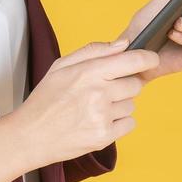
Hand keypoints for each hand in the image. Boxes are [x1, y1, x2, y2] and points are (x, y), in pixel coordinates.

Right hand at [14, 39, 160, 168]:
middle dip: (125, 85)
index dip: (148, 58)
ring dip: (120, 105)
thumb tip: (123, 44)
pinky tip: (98, 121)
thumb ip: (94, 51)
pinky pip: (130, 124)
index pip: (133, 61)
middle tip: (104, 91)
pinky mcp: (104, 137)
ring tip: (95, 108)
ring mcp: (102, 117)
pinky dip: (119, 123)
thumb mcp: (61, 66)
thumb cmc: (45, 99)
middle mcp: (98, 93)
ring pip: (132, 105)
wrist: (30, 136)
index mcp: (89, 72)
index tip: (151, 58)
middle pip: (136, 84)